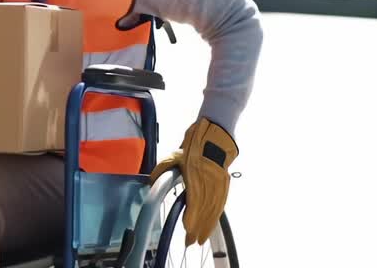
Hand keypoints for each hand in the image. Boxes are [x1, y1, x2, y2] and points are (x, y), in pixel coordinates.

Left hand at [149, 117, 237, 245]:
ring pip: (214, 209)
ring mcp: (219, 183)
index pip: (195, 202)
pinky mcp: (225, 183)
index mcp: (196, 176)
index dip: (192, 218)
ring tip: (202, 238)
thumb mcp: (175, 154)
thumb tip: (152, 180)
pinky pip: (221, 203)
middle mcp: (209, 182)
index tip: (187, 230)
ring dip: (208, 225)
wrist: (215, 134)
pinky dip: (216, 215)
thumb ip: (163, 169)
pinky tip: (212, 224)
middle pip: (205, 210)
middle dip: (198, 228)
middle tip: (192, 242)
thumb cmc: (195, 144)